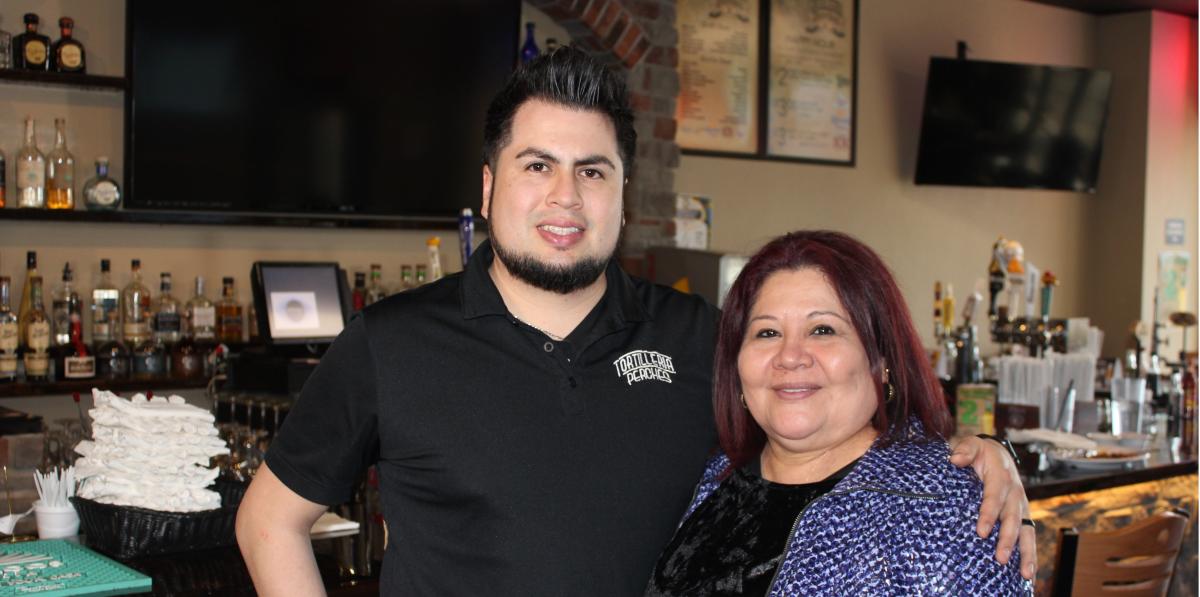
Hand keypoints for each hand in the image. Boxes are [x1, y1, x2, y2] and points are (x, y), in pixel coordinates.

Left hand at [949, 435, 1036, 579]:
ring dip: (1025, 552)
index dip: (989, 514)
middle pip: (1013, 518)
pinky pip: (1028, 535)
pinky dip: (1029, 554)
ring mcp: (1021, 505)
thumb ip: (965, 449)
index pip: (995, 497)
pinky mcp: (1022, 514)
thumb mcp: (972, 444)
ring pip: (1026, 530)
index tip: (981, 532)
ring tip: (1024, 573)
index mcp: (1002, 476)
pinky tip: (1027, 574)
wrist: (998, 453)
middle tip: (999, 557)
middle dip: (1007, 539)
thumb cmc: (981, 452)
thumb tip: (956, 459)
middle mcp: (1015, 493)